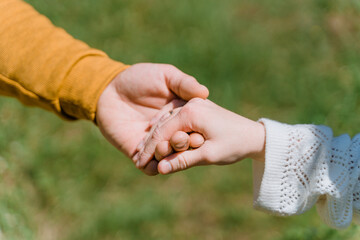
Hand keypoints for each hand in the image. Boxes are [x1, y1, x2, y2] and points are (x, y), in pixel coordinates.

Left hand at [96, 63, 208, 174]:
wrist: (109, 90)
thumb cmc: (138, 78)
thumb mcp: (165, 75)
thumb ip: (183, 83)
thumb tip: (204, 92)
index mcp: (182, 116)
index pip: (194, 129)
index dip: (197, 133)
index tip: (201, 135)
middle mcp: (171, 132)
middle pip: (182, 145)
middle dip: (182, 145)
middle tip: (179, 140)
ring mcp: (155, 144)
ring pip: (167, 158)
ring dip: (168, 156)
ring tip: (162, 147)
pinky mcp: (139, 153)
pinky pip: (149, 166)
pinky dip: (153, 167)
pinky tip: (152, 161)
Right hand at [136, 98, 265, 173]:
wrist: (254, 135)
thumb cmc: (234, 144)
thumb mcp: (208, 155)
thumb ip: (183, 161)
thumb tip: (160, 169)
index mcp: (191, 112)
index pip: (162, 131)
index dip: (150, 149)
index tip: (140, 164)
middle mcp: (190, 104)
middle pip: (162, 125)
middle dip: (150, 143)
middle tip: (139, 161)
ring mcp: (194, 104)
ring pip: (167, 121)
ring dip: (157, 137)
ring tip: (146, 154)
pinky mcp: (197, 108)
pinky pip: (176, 119)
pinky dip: (167, 131)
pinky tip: (160, 142)